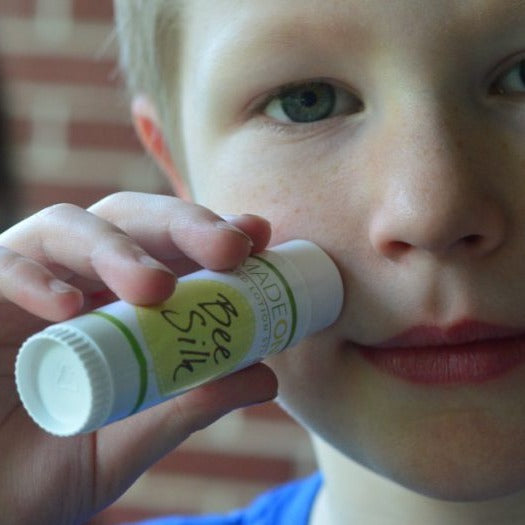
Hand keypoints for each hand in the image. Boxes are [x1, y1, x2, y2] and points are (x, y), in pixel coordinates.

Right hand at [0, 192, 275, 524]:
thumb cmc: (48, 466)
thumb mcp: (132, 436)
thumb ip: (192, 402)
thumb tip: (266, 376)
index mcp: (113, 303)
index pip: (166, 247)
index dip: (210, 233)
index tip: (258, 236)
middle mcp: (73, 281)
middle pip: (127, 220)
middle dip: (183, 226)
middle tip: (231, 249)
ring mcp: (22, 286)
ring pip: (68, 229)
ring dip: (119, 249)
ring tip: (156, 287)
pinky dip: (33, 279)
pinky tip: (68, 307)